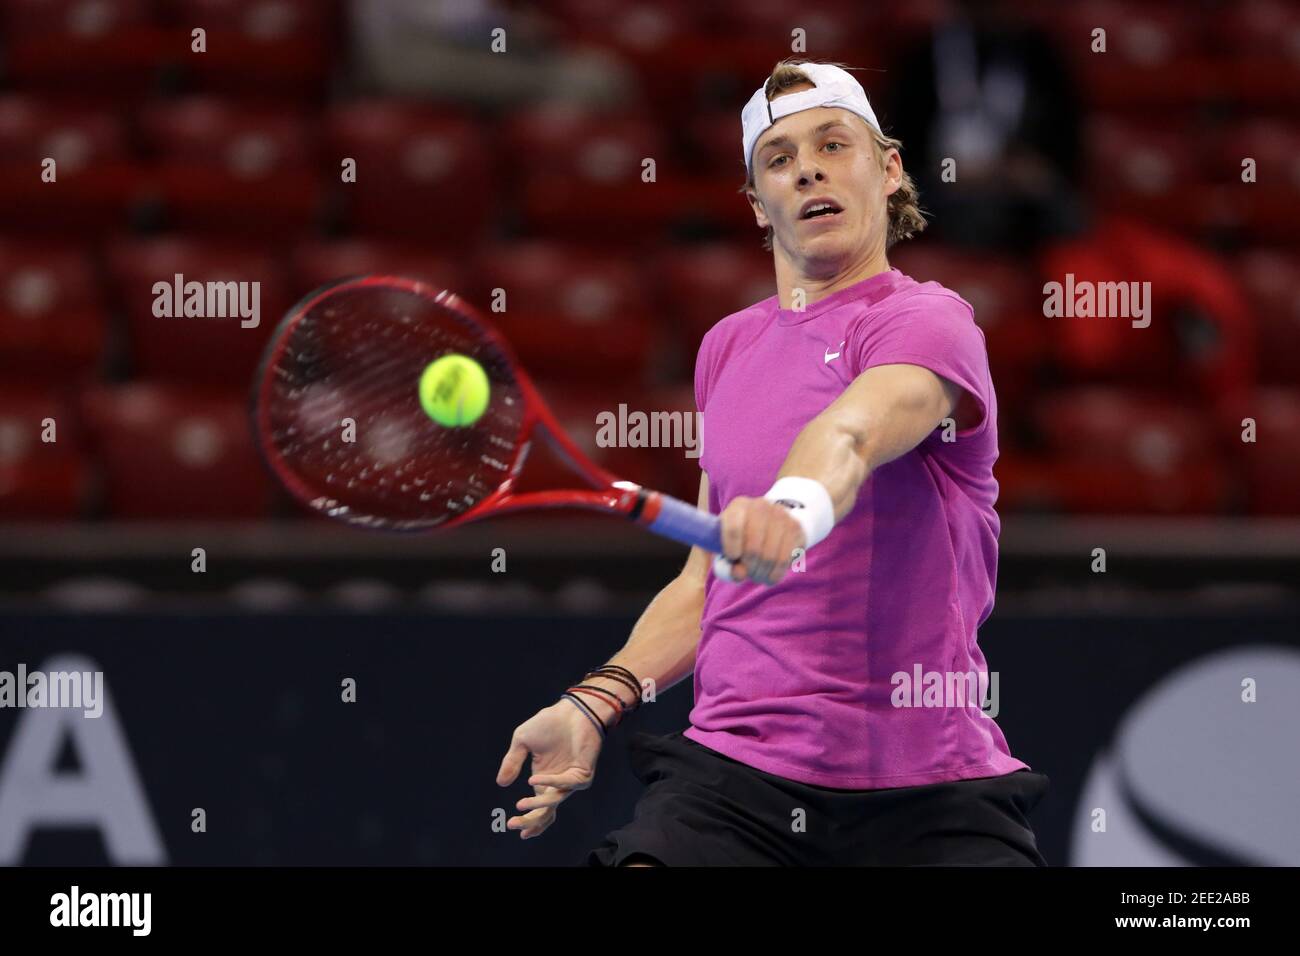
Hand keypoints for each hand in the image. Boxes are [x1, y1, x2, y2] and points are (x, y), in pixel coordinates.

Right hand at [495, 699, 605, 839]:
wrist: (571, 710)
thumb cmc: (549, 724)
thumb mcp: (522, 742)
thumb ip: (512, 762)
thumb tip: (501, 783)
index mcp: (544, 780)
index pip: (538, 809)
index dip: (528, 820)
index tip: (510, 825)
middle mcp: (558, 784)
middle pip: (547, 812)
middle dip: (531, 821)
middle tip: (513, 824)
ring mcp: (571, 780)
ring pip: (555, 800)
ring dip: (536, 804)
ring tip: (519, 805)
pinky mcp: (582, 773)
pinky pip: (565, 783)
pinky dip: (549, 782)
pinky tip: (533, 780)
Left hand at [716, 496, 805, 585]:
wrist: (772, 520)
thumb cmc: (743, 537)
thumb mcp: (728, 545)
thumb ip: (726, 563)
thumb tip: (740, 574)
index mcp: (739, 506)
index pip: (733, 528)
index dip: (731, 549)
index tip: (732, 559)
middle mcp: (761, 507)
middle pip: (753, 548)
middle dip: (748, 568)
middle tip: (747, 573)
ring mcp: (781, 516)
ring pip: (770, 557)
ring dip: (761, 573)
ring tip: (758, 575)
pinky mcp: (795, 528)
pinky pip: (785, 560)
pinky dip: (775, 573)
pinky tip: (770, 574)